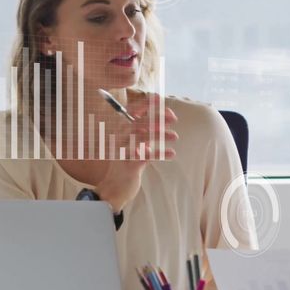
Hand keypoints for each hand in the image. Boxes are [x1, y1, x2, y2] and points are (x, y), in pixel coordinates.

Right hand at [96, 93, 177, 212]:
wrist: (114, 188)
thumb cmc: (126, 165)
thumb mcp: (135, 145)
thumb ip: (145, 133)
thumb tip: (163, 119)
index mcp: (122, 131)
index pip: (132, 111)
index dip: (146, 104)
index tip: (160, 101)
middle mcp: (120, 138)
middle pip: (138, 122)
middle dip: (157, 118)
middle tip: (173, 118)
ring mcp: (124, 152)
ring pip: (141, 137)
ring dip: (160, 135)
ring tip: (175, 136)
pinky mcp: (129, 166)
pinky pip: (146, 156)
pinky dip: (160, 153)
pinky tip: (172, 153)